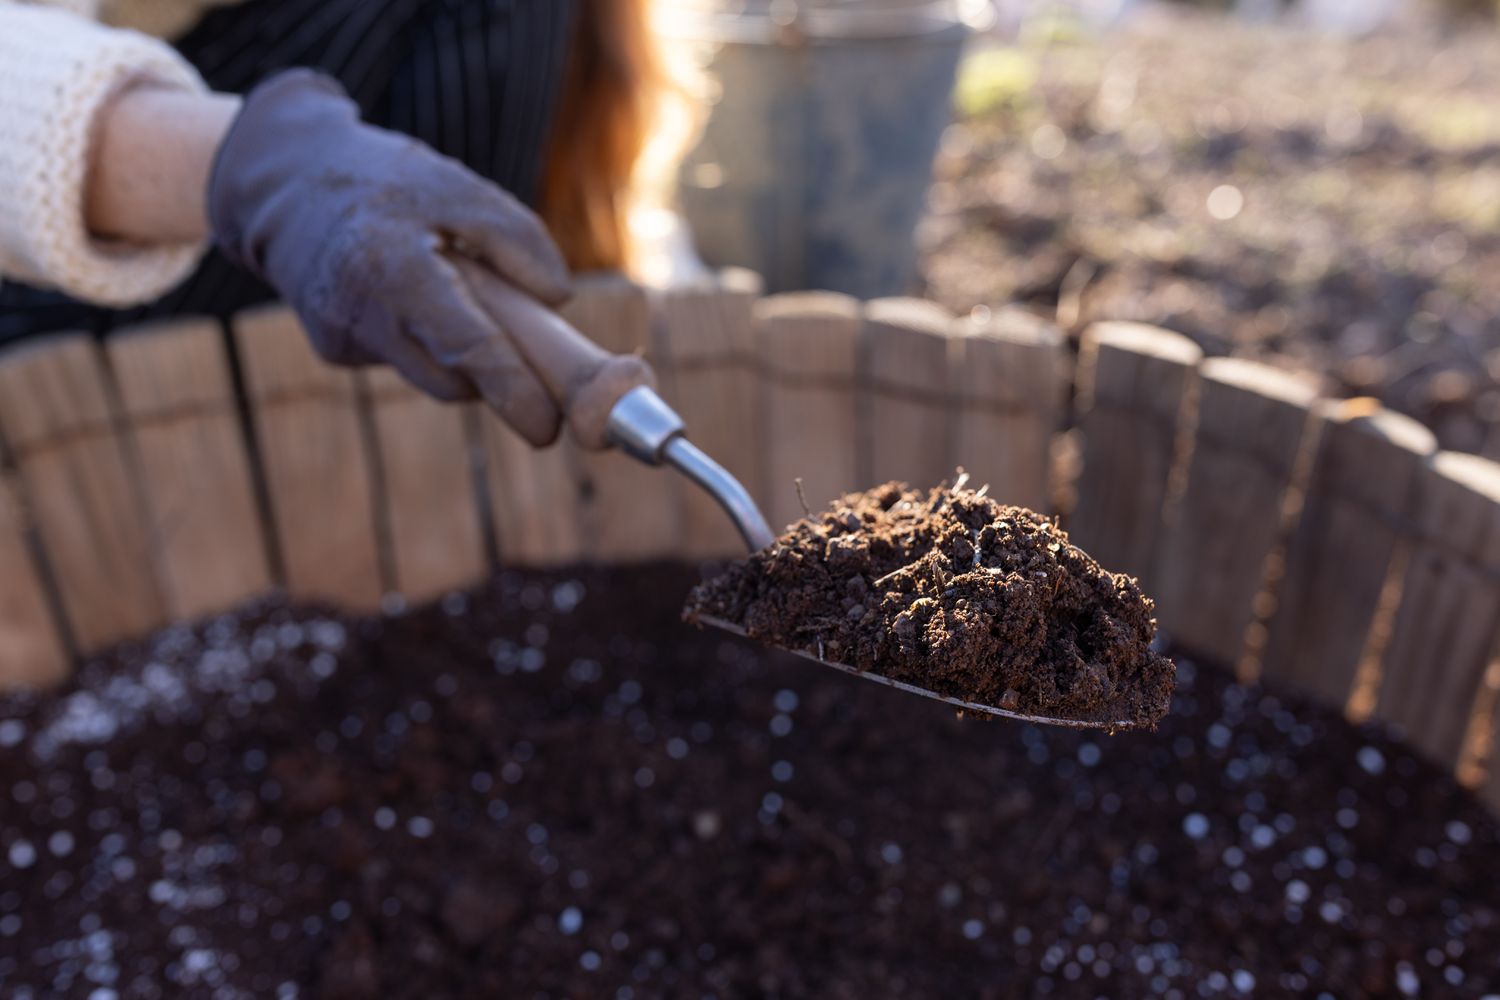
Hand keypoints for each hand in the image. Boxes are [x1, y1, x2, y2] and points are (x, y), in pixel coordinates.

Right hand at [208, 69, 570, 444]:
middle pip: (452, 379)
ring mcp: (342, 338)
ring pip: (432, 373)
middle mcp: (361, 314)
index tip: (549, 426)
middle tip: (540, 360)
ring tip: (457, 290)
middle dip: (500, 379)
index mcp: (394, 268)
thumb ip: (517, 240)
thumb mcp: (457, 186)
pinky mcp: (336, 349)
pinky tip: (408, 293)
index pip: (467, 346)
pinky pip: (406, 358)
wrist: (282, 183)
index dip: (514, 391)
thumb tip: (559, 301)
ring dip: (464, 353)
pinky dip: (426, 338)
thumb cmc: (383, 181)